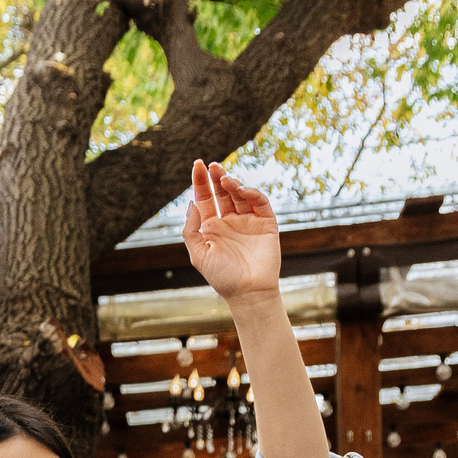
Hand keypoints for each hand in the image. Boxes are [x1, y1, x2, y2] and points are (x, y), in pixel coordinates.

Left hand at [180, 162, 280, 298]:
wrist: (249, 292)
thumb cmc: (222, 277)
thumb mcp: (199, 254)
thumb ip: (191, 230)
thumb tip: (191, 203)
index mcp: (211, 227)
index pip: (205, 199)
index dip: (201, 182)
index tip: (197, 165)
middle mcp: (229, 222)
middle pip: (222, 193)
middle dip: (217, 177)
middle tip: (212, 166)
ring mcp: (247, 221)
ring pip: (240, 195)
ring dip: (233, 184)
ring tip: (226, 180)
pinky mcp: (266, 223)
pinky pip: (259, 203)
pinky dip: (252, 193)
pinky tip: (242, 190)